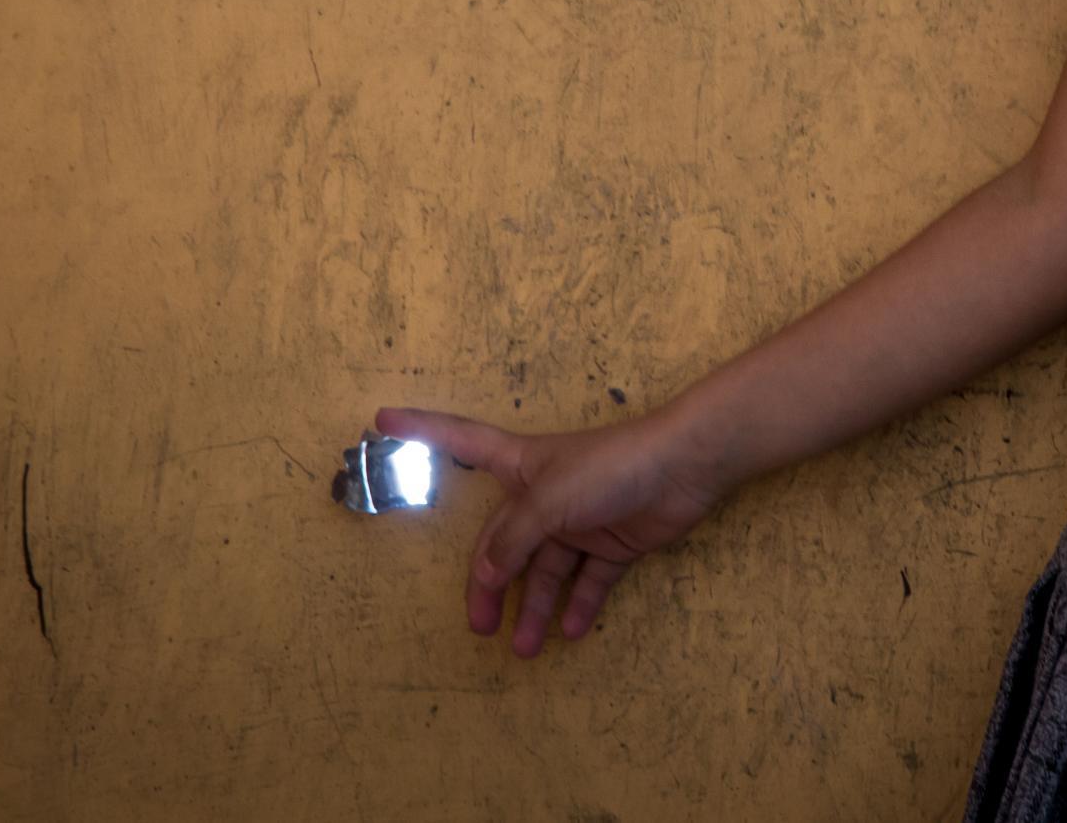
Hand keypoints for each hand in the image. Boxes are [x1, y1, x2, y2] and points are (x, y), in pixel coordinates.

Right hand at [373, 402, 726, 656]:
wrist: (686, 468)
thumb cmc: (611, 467)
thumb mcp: (549, 500)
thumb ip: (513, 540)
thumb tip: (486, 576)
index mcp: (522, 466)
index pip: (460, 442)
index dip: (421, 430)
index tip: (380, 418)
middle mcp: (546, 493)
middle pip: (504, 541)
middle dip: (491, 585)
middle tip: (482, 628)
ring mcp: (581, 518)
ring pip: (546, 570)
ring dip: (536, 608)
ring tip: (525, 649)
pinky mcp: (615, 541)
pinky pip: (590, 580)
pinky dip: (581, 605)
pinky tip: (573, 632)